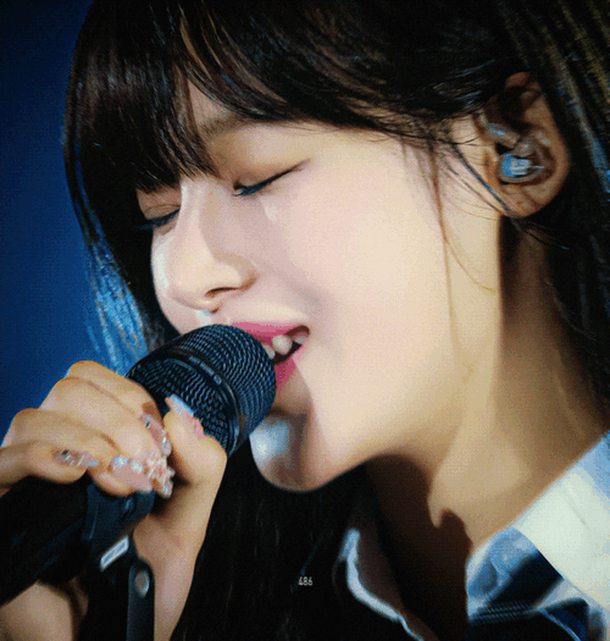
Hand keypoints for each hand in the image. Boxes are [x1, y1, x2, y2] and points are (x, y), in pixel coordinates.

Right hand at [0, 360, 226, 640]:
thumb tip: (177, 415)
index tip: (157, 442)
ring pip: (34, 417)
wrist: (110, 638)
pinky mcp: (1, 512)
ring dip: (91, 441)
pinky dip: (46, 455)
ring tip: (119, 485)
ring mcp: (22, 481)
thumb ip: (201, 466)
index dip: (130, 397)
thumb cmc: (143, 580)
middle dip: (118, 419)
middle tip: (144, 466)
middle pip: (68, 388)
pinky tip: (77, 477)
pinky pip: (4, 460)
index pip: (94, 379)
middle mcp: (53, 452)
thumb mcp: (188, 518)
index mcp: (93, 442)